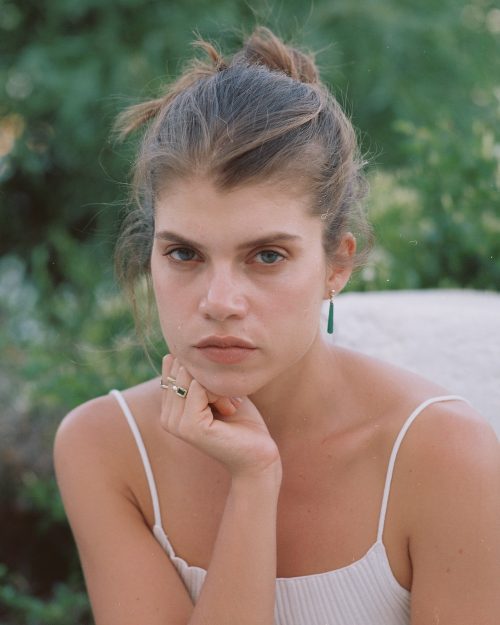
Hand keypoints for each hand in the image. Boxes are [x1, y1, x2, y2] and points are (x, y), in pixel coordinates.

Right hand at [160, 355, 280, 479]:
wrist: (258, 454)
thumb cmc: (242, 422)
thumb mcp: (217, 391)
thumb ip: (196, 375)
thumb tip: (174, 354)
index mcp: (170, 409)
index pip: (174, 367)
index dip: (202, 370)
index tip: (222, 391)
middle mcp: (167, 417)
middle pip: (180, 369)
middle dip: (209, 376)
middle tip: (228, 398)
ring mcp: (176, 424)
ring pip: (189, 377)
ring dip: (217, 386)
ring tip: (230, 405)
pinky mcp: (190, 427)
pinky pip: (199, 388)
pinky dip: (220, 393)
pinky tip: (230, 410)